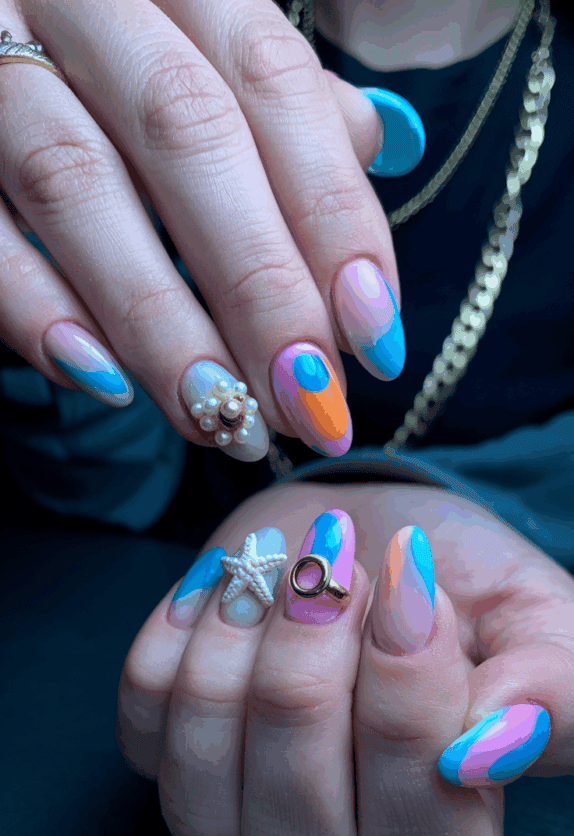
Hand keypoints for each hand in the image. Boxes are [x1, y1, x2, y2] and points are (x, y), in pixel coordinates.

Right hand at [0, 0, 397, 460]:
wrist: (1, 23)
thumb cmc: (122, 60)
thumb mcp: (210, 49)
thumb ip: (285, 99)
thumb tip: (376, 150)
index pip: (273, 84)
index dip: (333, 216)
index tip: (376, 340)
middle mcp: (85, 4)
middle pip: (187, 136)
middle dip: (260, 286)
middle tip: (305, 403)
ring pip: (76, 185)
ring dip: (159, 322)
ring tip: (219, 416)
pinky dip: (37, 310)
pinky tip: (105, 383)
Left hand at [116, 482, 573, 835]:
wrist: (372, 528)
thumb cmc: (461, 581)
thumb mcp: (537, 622)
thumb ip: (548, 694)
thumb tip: (480, 754)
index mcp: (442, 835)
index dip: (405, 708)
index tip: (410, 582)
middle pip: (297, 825)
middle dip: (309, 676)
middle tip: (335, 569)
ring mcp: (237, 804)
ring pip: (203, 783)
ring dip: (237, 650)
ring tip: (279, 562)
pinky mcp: (167, 745)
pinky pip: (143, 717)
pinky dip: (178, 632)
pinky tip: (229, 581)